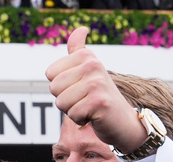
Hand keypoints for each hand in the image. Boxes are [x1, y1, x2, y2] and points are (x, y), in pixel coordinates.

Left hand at [46, 27, 147, 154]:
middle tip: (83, 100)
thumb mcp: (88, 70)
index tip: (78, 87)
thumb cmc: (99, 96)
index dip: (60, 86)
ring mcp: (97, 83)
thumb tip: (81, 29)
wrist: (121, 120)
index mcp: (86, 56)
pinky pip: (72, 114)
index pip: (50, 74)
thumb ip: (79, 50)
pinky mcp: (99, 102)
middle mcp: (93, 65)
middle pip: (54, 88)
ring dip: (72, 110)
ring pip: (61, 103)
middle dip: (64, 100)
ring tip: (88, 107)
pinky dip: (80, 119)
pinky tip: (93, 115)